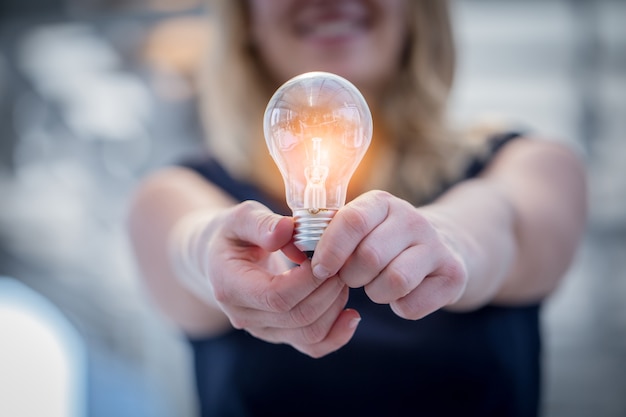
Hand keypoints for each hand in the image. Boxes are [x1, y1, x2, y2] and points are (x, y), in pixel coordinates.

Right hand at [203, 201, 359, 357]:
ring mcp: (262, 330)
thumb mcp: (240, 218)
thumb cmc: (234, 234)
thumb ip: (261, 224)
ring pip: (309, 334)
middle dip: (328, 290)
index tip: (326, 255)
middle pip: (297, 316)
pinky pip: (312, 346)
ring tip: (343, 277)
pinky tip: (352, 315)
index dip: (308, 280)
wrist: (222, 260)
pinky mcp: (279, 335)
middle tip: (343, 263)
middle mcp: (244, 316)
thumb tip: (286, 230)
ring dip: (335, 307)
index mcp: (230, 287)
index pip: (276, 296)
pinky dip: (337, 335)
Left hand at [311, 191, 467, 319]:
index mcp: (381, 203)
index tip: (318, 269)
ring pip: (393, 281)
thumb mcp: (359, 228)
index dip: (331, 249)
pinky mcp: (453, 275)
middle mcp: (412, 219)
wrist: (441, 248)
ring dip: (376, 293)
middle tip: (352, 278)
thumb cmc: (381, 241)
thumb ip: (329, 232)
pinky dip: (400, 307)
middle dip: (352, 276)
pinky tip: (401, 295)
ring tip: (376, 285)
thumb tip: (290, 241)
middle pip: (370, 256)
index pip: (352, 220)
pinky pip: (412, 305)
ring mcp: (436, 245)